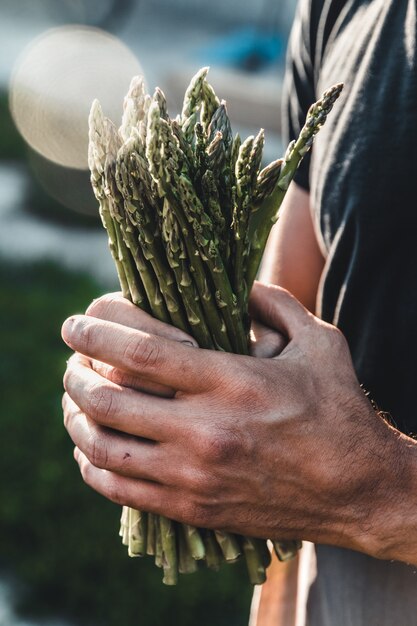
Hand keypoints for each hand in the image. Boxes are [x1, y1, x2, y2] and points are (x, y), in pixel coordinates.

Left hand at [62, 283, 416, 563]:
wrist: (357, 490)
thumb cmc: (340, 411)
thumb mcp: (319, 342)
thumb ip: (275, 303)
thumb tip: (237, 284)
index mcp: (231, 382)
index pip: (140, 351)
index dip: (96, 333)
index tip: (74, 323)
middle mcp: (205, 431)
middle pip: (109, 400)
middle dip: (75, 375)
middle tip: (71, 361)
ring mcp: (194, 477)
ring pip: (105, 448)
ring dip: (76, 419)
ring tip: (73, 400)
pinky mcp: (193, 509)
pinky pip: (121, 491)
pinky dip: (92, 465)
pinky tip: (91, 448)